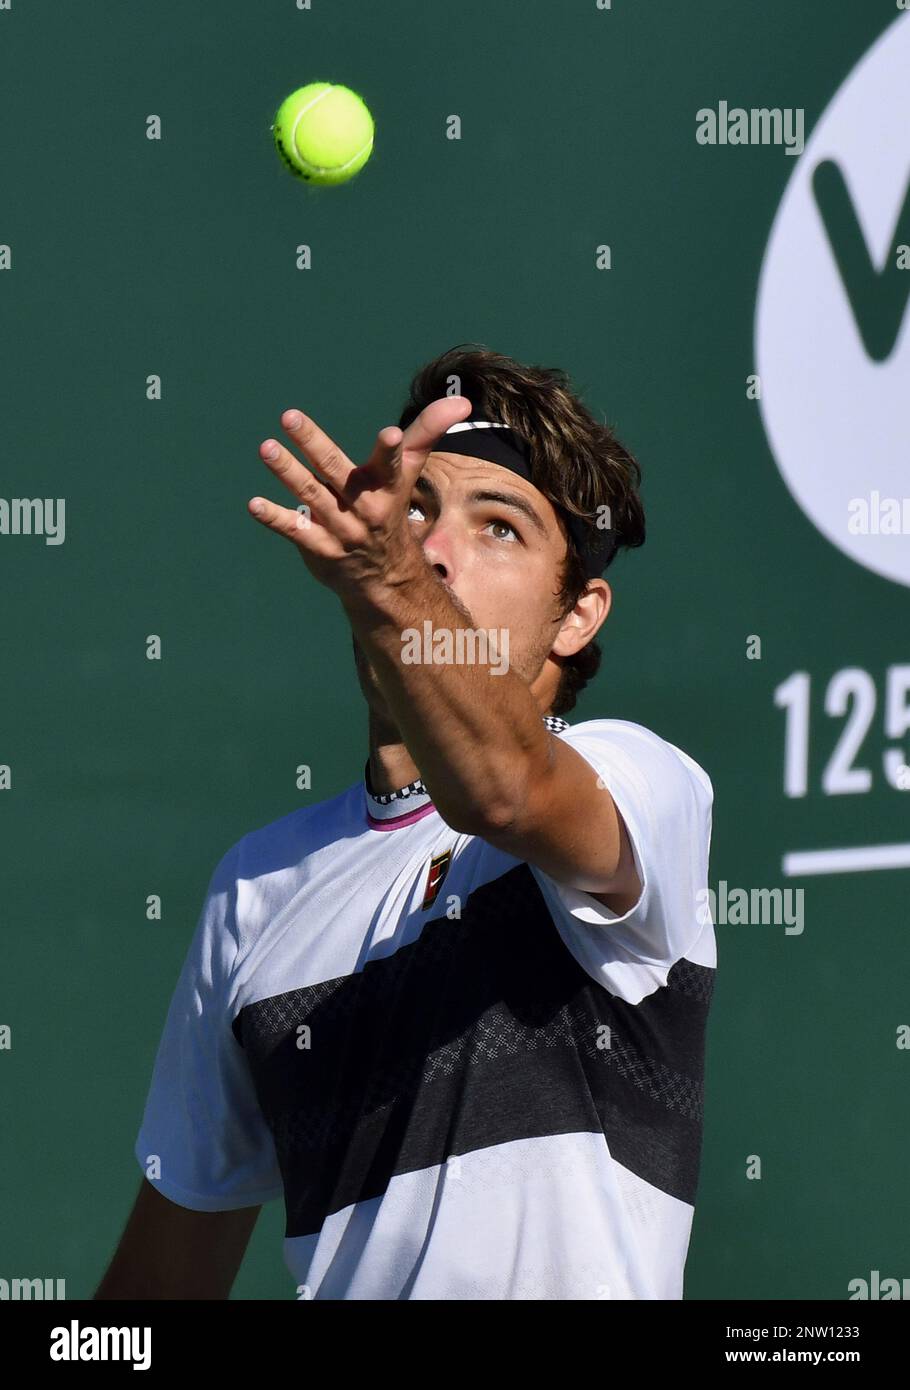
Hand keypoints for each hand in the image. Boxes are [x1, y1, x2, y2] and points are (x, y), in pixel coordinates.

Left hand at [249, 395, 472, 602]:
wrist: (383, 576)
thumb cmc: (390, 509)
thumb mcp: (409, 472)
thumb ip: (426, 432)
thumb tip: (463, 403)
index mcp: (387, 487)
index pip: (391, 464)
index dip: (390, 450)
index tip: (388, 435)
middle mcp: (364, 508)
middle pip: (336, 471)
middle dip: (313, 444)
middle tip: (289, 416)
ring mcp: (341, 530)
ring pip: (311, 496)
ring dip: (288, 472)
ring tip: (267, 448)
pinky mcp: (319, 548)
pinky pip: (296, 530)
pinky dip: (275, 518)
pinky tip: (254, 504)